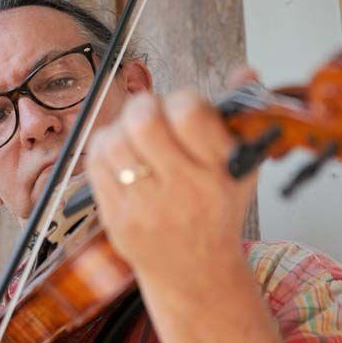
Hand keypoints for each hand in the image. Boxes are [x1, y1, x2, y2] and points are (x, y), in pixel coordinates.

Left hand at [86, 67, 258, 288]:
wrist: (194, 272)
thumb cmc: (216, 212)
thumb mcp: (242, 169)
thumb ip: (241, 119)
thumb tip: (245, 70)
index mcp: (217, 174)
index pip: (189, 113)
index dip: (183, 100)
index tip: (185, 109)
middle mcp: (182, 191)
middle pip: (143, 120)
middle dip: (145, 106)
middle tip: (152, 114)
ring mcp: (145, 207)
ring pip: (114, 139)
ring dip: (123, 129)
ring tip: (137, 138)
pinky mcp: (116, 218)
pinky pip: (96, 163)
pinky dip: (106, 149)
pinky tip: (122, 156)